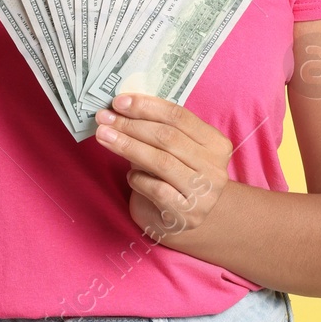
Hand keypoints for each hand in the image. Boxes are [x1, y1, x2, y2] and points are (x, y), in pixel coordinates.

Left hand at [94, 93, 231, 241]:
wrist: (187, 220)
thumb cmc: (176, 177)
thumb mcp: (175, 151)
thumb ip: (157, 130)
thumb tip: (121, 110)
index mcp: (216, 143)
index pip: (179, 116)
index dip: (147, 106)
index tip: (119, 101)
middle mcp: (214, 167)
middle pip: (168, 138)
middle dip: (131, 125)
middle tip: (104, 118)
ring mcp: (204, 193)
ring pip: (161, 161)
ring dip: (127, 146)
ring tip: (104, 137)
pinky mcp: (187, 215)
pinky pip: (156, 189)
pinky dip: (138, 179)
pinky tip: (131, 176)